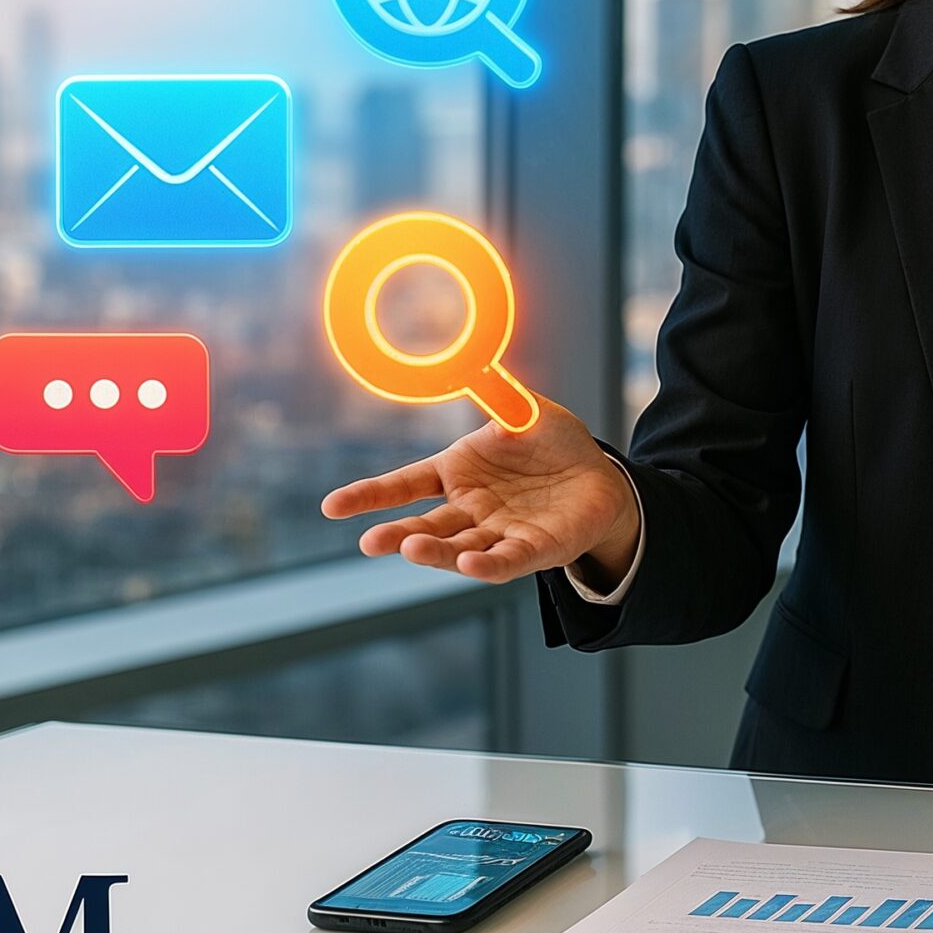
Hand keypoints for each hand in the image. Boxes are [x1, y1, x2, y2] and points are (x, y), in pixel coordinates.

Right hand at [319, 395, 640, 586]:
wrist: (600, 480)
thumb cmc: (557, 444)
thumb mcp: (530, 412)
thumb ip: (502, 397)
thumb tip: (477, 368)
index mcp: (457, 473)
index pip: (405, 485)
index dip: (370, 495)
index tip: (332, 507)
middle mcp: (469, 508)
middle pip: (425, 525)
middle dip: (397, 534)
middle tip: (370, 541)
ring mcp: (497, 532)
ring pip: (458, 547)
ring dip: (436, 552)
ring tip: (411, 549)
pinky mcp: (531, 550)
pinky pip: (505, 561)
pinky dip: (486, 565)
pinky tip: (470, 565)